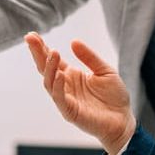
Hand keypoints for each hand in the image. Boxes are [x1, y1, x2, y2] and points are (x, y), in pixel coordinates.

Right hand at [24, 32, 135, 154]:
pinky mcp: (70, 112)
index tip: (32, 35)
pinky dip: (58, 86)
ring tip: (53, 52)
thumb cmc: (114, 97)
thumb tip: (73, 41)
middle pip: (45, 68)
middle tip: (30, 38)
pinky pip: (60, 98)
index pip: (53, 60)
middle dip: (37, 53)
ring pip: (49, 83)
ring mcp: (66, 99)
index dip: (42, 48)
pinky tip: (59, 74)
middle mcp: (65, 86)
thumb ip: (89, 57)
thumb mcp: (104, 70)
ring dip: (49, 67)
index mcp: (71, 75)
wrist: (123, 120)